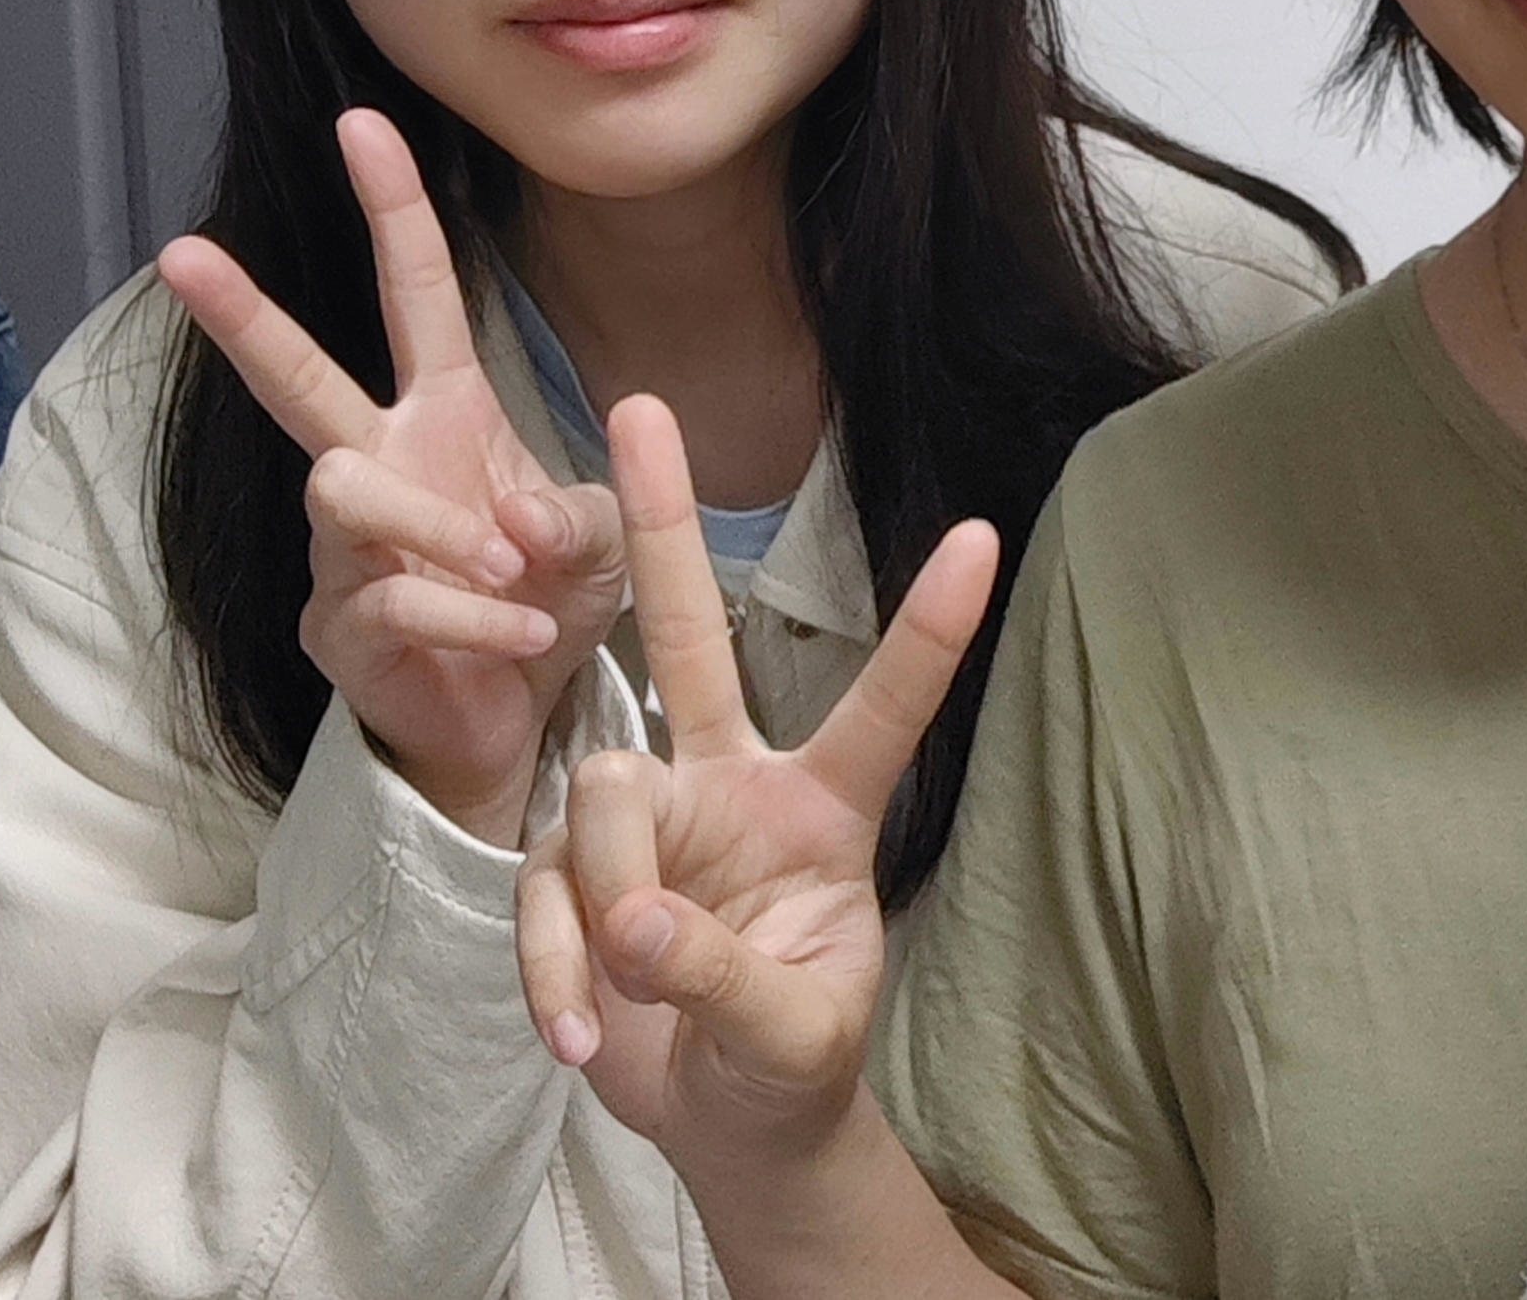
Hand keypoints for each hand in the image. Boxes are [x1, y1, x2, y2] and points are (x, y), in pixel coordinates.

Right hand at [163, 109, 629, 844]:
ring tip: (514, 576)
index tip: (363, 121)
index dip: (391, 208)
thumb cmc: (546, 603)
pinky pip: (394, 600)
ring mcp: (344, 547)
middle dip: (241, 315)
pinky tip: (524, 637)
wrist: (517, 721)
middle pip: (297, 377)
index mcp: (443, 414)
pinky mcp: (338, 627)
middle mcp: (376, 464)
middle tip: (181, 254)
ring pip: (346, 492)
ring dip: (441, 532)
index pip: (413, 292)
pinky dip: (474, 617)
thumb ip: (572, 514)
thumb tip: (503, 514)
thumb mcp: (598, 543)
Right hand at [517, 392, 996, 1172]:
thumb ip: (726, 977)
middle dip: (665, 526)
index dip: (928, 629)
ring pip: (603, 796)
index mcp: (822, 808)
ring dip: (610, 904)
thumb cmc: (794, 1058)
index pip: (885, 707)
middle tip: (636, 405)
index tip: (983, 533)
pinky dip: (556, 973)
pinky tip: (579, 1035)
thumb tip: (636, 922)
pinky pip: (543, 894)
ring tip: (633, 995)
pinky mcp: (569, 875)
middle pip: (692, 638)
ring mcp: (644, 823)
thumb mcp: (797, 1035)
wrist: (728, 1121)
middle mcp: (730, 786)